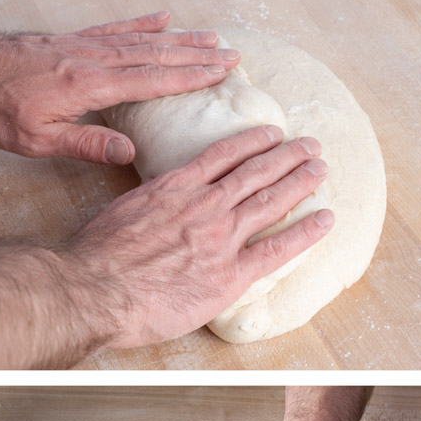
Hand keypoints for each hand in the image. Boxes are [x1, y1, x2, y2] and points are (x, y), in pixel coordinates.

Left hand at [0, 12, 238, 163]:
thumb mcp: (36, 140)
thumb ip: (86, 145)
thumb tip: (131, 154)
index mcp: (90, 86)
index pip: (152, 80)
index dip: (190, 77)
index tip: (220, 74)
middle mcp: (92, 60)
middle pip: (156, 55)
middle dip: (197, 55)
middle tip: (231, 56)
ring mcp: (83, 46)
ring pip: (142, 40)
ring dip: (180, 39)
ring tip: (212, 38)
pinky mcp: (72, 40)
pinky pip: (115, 28)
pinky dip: (142, 23)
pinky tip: (163, 19)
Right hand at [66, 124, 333, 349]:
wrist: (94, 288)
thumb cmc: (96, 256)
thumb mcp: (122, 211)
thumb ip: (150, 205)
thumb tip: (159, 207)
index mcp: (174, 188)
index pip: (221, 156)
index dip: (251, 142)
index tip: (271, 133)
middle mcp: (204, 206)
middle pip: (255, 173)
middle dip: (286, 156)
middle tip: (310, 145)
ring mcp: (220, 238)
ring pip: (270, 201)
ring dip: (300, 181)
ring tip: (321, 168)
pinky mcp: (230, 274)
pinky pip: (278, 248)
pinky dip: (306, 232)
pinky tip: (326, 219)